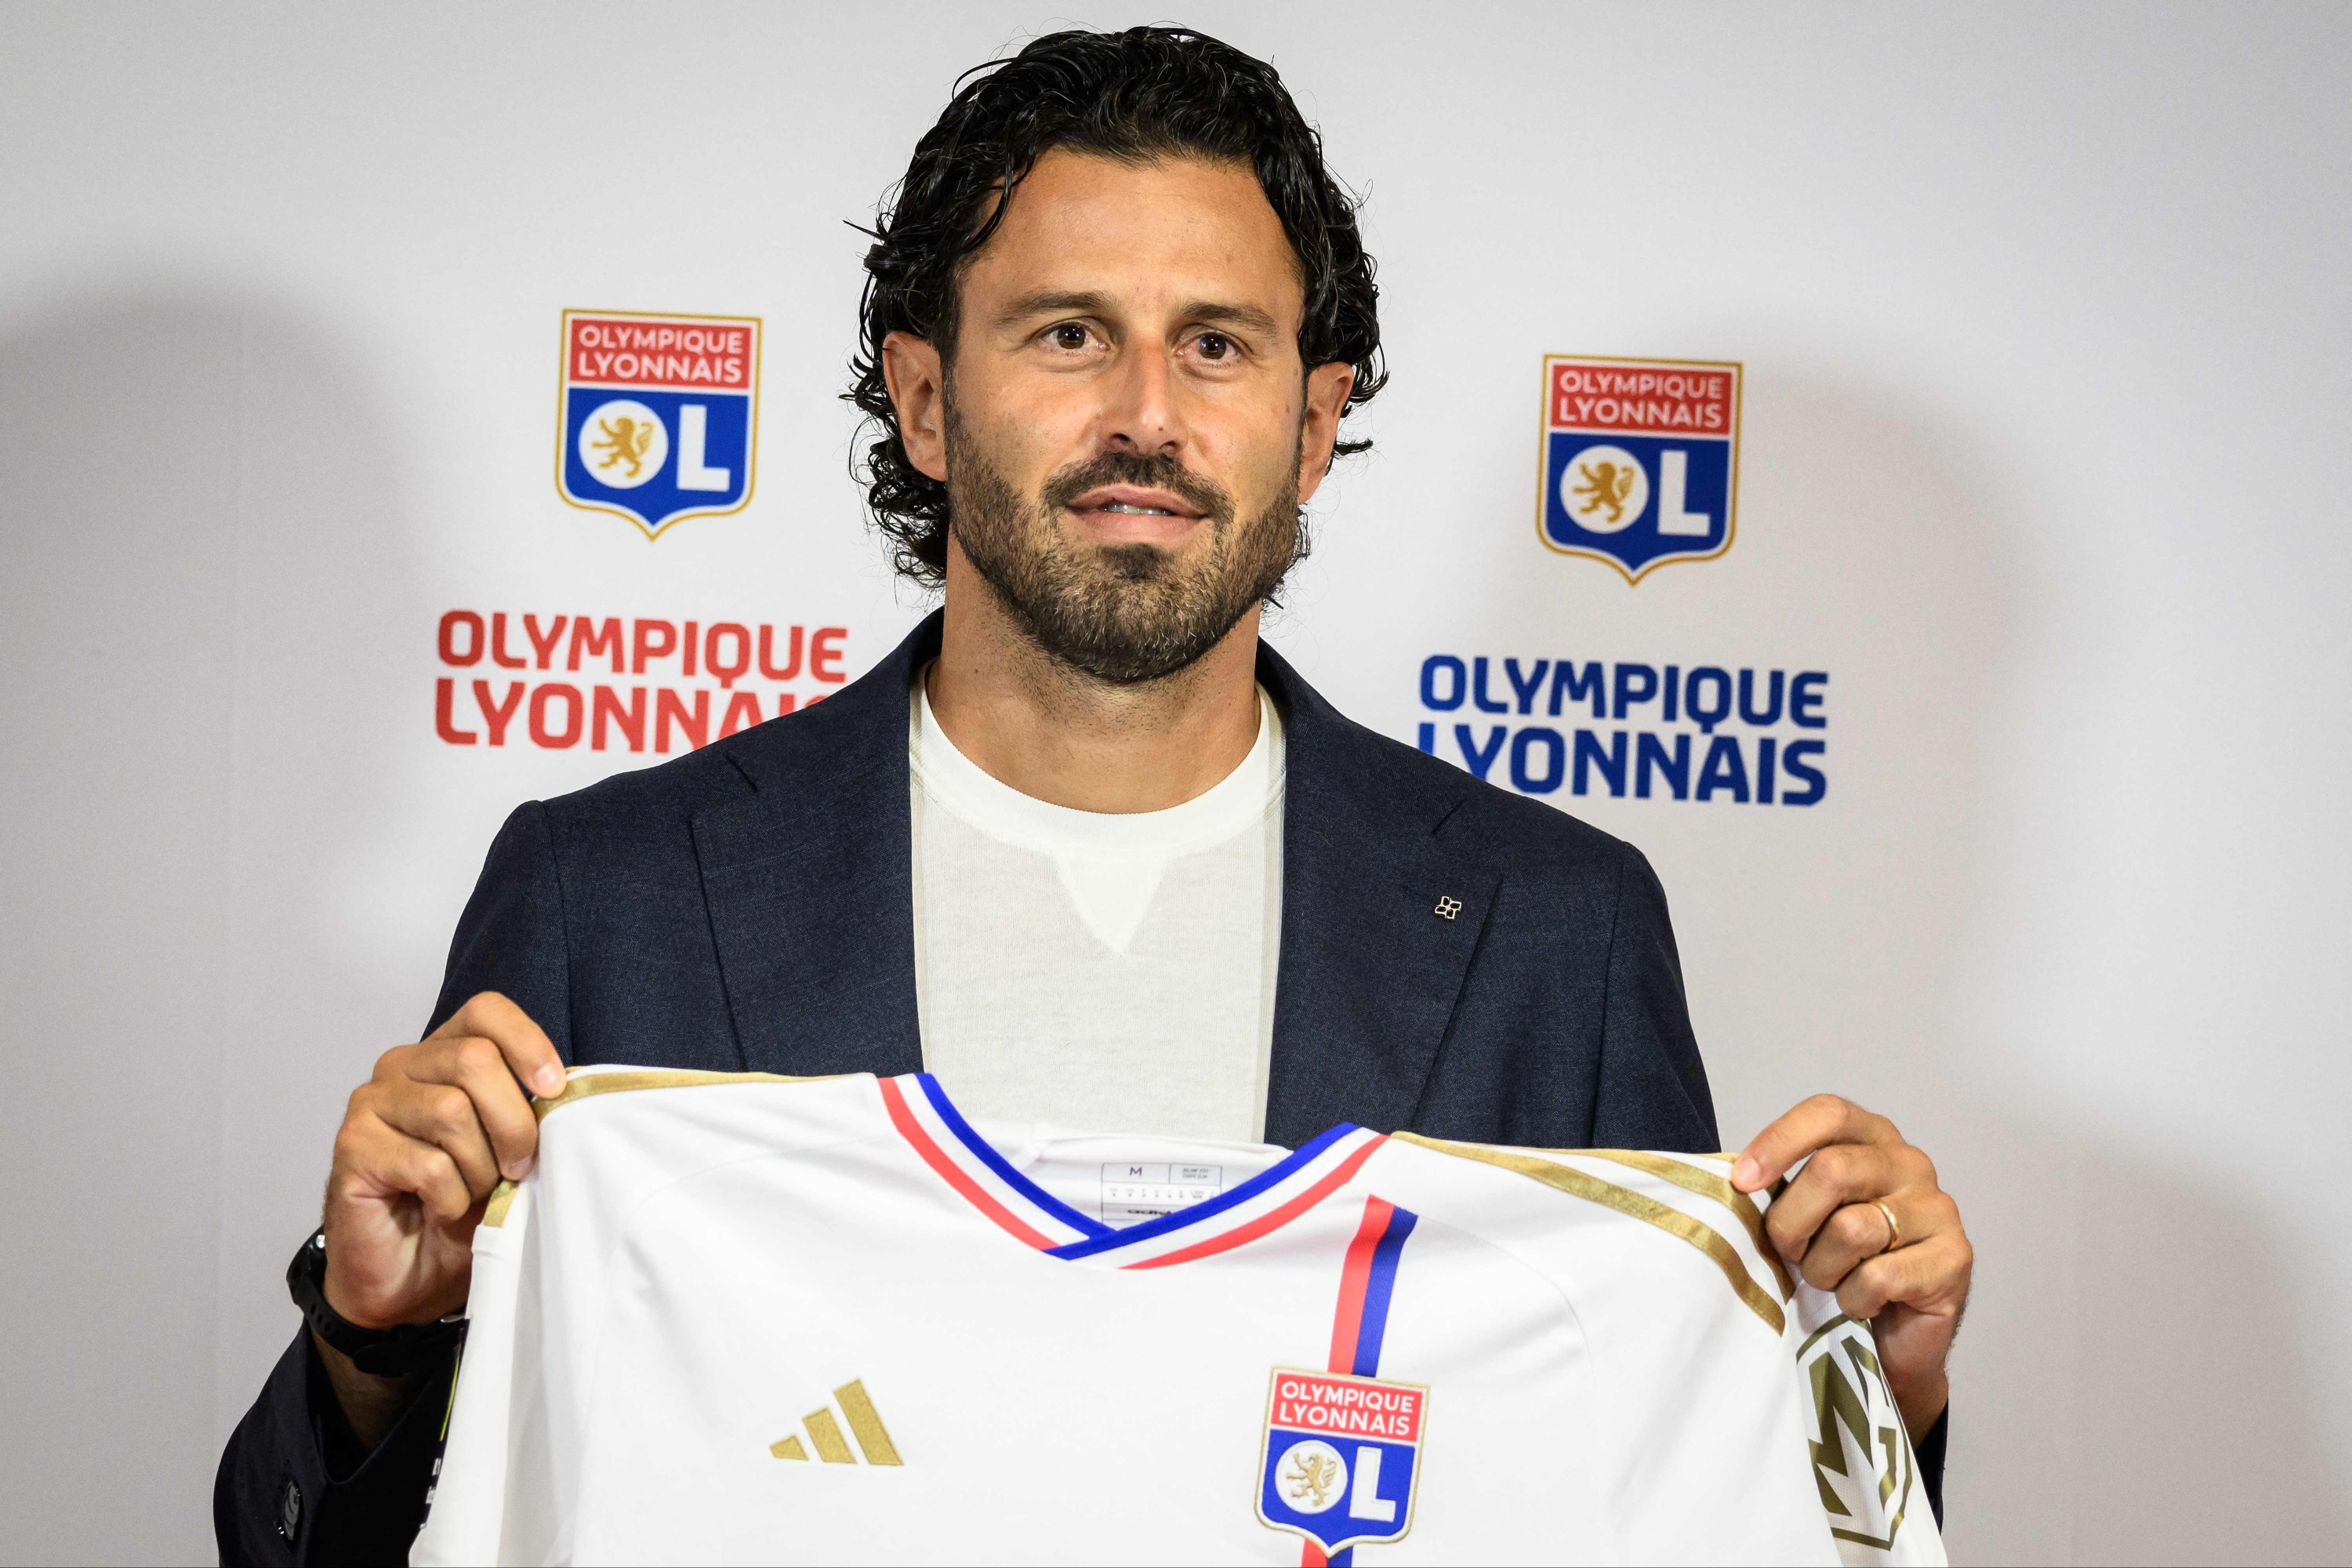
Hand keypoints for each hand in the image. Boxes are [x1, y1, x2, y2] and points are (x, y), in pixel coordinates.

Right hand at [316, 992, 562, 1442]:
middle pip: (474, 1061)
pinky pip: (427, 1163)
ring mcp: (370, 1104)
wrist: (407, 1276)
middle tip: (519, 1168)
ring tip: (474, 1193)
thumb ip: (526, 1109)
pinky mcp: (351, 1148)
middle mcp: (400, 1067)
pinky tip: (442, 1210)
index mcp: (442, 1053)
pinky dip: (451, 1196)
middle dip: (514, 1122)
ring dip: (480, 1167)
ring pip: (451, 1111)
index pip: (486, 1011)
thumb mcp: (508, 1149)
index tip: (554, 1090)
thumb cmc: (461, 1206)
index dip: (528, 1043)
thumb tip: (563, 1091)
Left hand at [1733, 1095, 1970, 1437]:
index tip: (1742, 1183)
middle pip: (1833, 1170)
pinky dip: (1854, 1298)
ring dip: (1823, 1268)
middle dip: (1791, 1221)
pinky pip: (1879, 1276)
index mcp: (1873, 1139)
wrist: (1892, 1340)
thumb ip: (1784, 1187)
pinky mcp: (1955, 1258)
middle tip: (1788, 1253)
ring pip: (1852, 1228)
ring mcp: (1938, 1209)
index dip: (1779, 1142)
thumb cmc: (1841, 1267)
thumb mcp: (1807, 1215)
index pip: (1828, 1113)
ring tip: (1830, 1282)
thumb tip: (1737, 1179)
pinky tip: (1861, 1303)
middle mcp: (1910, 1164)